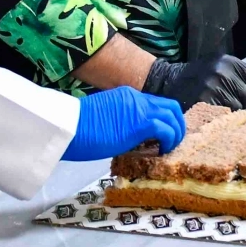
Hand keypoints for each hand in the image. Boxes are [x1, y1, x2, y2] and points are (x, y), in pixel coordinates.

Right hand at [63, 86, 184, 159]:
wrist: (68, 127)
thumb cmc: (76, 127)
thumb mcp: (103, 118)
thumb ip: (120, 121)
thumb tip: (128, 136)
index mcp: (127, 95)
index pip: (155, 103)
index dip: (164, 118)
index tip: (163, 133)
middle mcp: (138, 98)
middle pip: (171, 106)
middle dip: (177, 123)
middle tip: (173, 140)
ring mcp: (141, 109)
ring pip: (173, 115)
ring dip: (176, 132)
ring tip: (169, 148)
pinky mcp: (142, 124)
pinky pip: (167, 130)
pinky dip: (169, 140)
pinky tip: (161, 151)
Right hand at [143, 54, 245, 110]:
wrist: (167, 82)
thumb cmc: (198, 77)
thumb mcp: (219, 67)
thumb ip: (243, 75)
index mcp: (228, 61)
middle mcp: (222, 71)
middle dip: (244, 101)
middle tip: (227, 100)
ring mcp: (213, 86)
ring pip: (240, 107)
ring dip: (232, 110)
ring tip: (218, 103)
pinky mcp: (206, 101)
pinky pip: (226, 114)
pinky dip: (222, 116)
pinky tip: (212, 110)